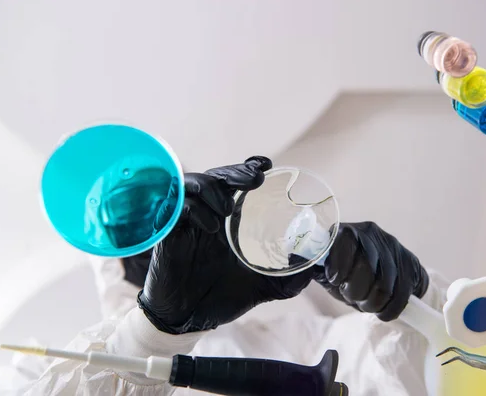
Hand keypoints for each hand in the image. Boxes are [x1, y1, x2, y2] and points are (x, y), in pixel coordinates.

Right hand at [137, 156, 314, 333]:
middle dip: (234, 172)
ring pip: (192, 185)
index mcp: (229, 222)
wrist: (188, 320)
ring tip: (226, 208)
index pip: (236, 183)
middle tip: (254, 179)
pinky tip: (211, 226)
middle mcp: (208, 216)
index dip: (248, 168)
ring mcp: (187, 223)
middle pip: (216, 178)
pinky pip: (175, 209)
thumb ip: (288, 279)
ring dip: (211, 188)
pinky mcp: (169, 234)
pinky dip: (193, 210)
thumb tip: (315, 270)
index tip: (266, 165)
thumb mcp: (263, 287)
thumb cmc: (223, 297)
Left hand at [314, 222, 428, 321]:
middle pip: (368, 265)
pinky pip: (405, 290)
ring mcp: (393, 246)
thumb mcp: (320, 268)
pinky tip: (382, 311)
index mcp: (346, 231)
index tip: (334, 281)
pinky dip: (392, 307)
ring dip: (374, 302)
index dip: (340, 262)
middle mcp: (371, 233)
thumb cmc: (339, 271)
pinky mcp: (410, 261)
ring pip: (387, 282)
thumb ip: (307, 269)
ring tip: (365, 305)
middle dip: (357, 290)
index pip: (345, 241)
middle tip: (352, 297)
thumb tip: (292, 277)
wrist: (371, 270)